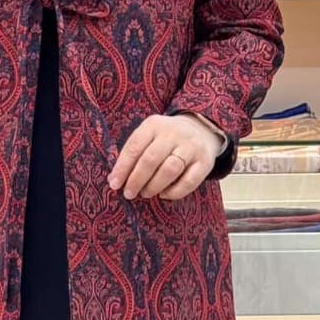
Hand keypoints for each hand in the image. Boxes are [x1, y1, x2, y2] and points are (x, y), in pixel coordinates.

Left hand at [108, 113, 226, 201]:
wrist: (201, 129)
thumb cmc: (166, 139)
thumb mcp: (149, 136)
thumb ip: (133, 154)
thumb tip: (114, 181)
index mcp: (154, 125)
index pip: (134, 147)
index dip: (122, 168)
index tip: (114, 185)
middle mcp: (173, 133)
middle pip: (151, 159)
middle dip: (136, 180)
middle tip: (129, 193)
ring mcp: (191, 147)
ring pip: (169, 170)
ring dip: (154, 186)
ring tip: (145, 193)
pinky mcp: (205, 161)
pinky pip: (189, 182)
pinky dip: (174, 192)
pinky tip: (164, 194)